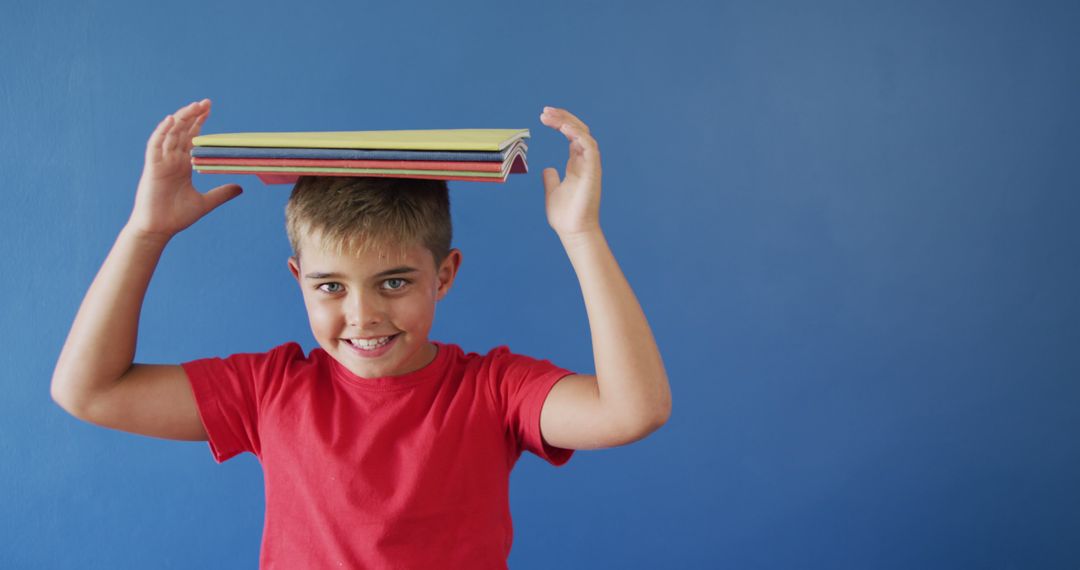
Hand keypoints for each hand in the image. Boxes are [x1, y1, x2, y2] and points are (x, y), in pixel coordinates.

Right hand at [127, 99, 242, 239]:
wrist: (159, 229)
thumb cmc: (176, 216)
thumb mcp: (205, 202)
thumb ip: (222, 193)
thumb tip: (241, 188)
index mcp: (182, 165)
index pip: (190, 138)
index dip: (198, 123)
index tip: (209, 110)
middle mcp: (171, 160)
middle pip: (181, 131)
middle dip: (193, 116)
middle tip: (206, 103)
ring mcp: (161, 162)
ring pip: (170, 133)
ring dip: (181, 118)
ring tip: (194, 106)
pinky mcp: (153, 167)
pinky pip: (155, 145)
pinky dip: (162, 132)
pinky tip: (171, 120)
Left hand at [540, 106, 601, 237]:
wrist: (573, 230)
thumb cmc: (565, 215)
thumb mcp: (553, 191)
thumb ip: (551, 179)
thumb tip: (547, 169)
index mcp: (577, 164)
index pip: (572, 135)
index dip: (560, 123)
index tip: (544, 116)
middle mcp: (585, 161)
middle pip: (578, 130)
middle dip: (562, 117)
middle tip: (544, 112)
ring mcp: (590, 165)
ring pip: (584, 133)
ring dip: (567, 122)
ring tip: (549, 116)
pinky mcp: (593, 170)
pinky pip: (589, 145)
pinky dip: (578, 134)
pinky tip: (563, 128)